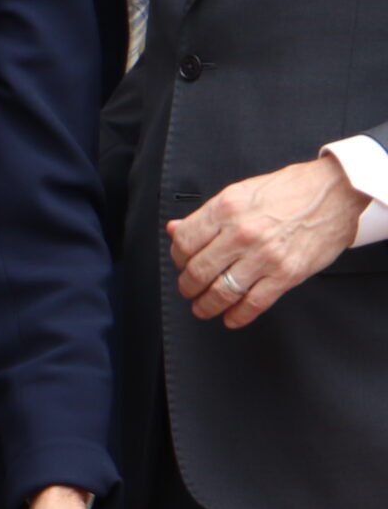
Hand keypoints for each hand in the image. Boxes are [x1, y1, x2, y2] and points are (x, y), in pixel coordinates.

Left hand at [169, 155, 367, 327]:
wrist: (333, 194)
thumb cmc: (288, 190)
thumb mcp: (239, 192)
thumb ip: (206, 215)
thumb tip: (175, 229)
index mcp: (226, 209)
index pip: (185, 243)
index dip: (176, 258)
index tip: (180, 264)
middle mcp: (242, 234)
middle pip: (199, 271)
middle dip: (187, 286)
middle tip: (187, 290)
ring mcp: (265, 257)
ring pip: (223, 291)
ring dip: (207, 305)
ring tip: (202, 308)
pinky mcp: (288, 274)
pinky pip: (255, 303)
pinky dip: (239, 316)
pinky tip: (231, 318)